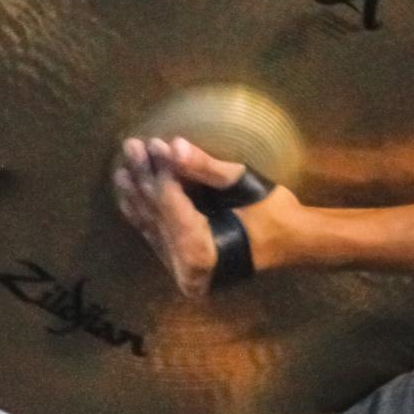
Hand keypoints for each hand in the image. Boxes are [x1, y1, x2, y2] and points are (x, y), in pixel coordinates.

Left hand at [113, 136, 291, 298]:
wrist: (290, 241)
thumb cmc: (271, 210)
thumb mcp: (240, 181)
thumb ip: (204, 166)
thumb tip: (174, 146)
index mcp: (201, 251)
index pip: (170, 203)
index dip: (160, 170)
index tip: (151, 141)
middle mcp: (186, 268)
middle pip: (156, 213)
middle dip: (144, 177)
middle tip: (131, 145)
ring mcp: (182, 272)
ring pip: (150, 226)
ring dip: (137, 194)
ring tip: (124, 165)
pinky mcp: (182, 269)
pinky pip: (156, 237)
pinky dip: (144, 213)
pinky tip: (132, 193)